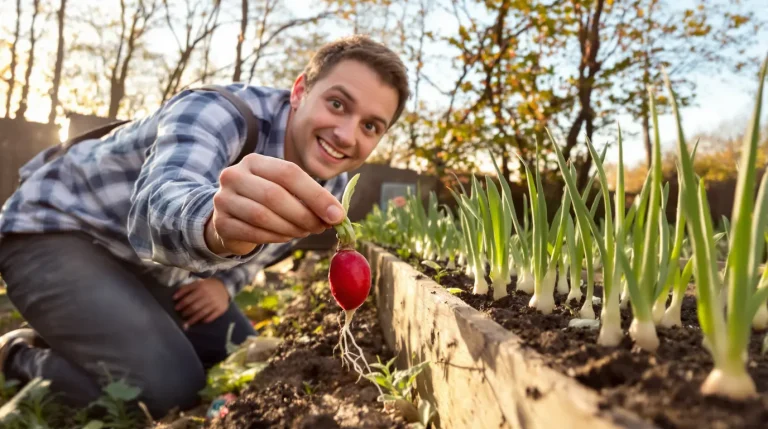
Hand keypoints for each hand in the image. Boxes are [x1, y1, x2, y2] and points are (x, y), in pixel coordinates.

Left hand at [173, 278, 230, 328]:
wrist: (225, 287)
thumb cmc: (207, 286)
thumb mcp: (197, 283)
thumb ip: (186, 288)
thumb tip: (174, 297)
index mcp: (201, 288)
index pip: (189, 298)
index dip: (181, 304)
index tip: (176, 308)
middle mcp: (208, 295)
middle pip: (194, 307)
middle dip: (186, 312)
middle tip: (182, 315)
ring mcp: (215, 303)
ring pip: (202, 313)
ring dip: (193, 319)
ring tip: (187, 323)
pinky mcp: (220, 309)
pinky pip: (211, 317)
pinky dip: (205, 320)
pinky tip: (200, 321)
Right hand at [205, 154, 345, 255]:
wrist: (230, 215)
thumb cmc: (266, 201)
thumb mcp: (285, 190)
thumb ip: (308, 197)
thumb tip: (337, 215)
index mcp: (255, 161)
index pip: (289, 173)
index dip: (316, 195)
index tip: (337, 215)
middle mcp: (234, 175)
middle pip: (275, 195)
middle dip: (304, 215)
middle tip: (321, 227)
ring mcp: (224, 199)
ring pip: (263, 216)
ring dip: (291, 228)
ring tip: (305, 231)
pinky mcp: (221, 223)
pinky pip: (253, 233)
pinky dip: (276, 237)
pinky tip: (287, 236)